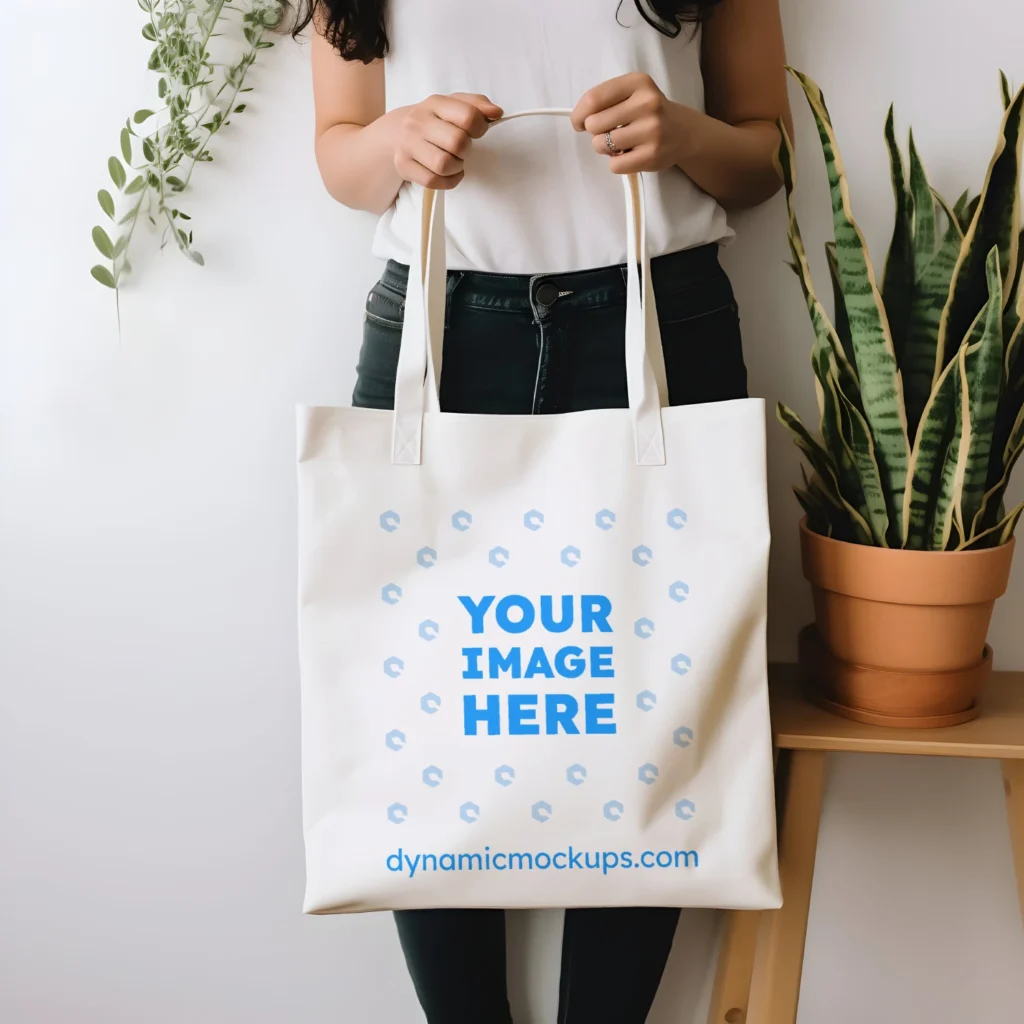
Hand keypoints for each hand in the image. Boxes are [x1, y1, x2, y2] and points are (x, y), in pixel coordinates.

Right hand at [394, 93, 503, 189]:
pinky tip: (449, 174)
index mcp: (434, 103)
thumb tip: (497, 113)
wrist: (398, 133)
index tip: (477, 132)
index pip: (468, 116)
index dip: (480, 128)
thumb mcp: (454, 106)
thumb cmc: (435, 121)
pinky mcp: (403, 165)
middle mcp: (417, 121)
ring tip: (455, 161)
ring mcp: (408, 144)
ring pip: (444, 165)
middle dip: (466, 150)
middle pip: (457, 143)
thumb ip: (478, 105)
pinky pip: (433, 181)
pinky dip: (448, 181)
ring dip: (457, 167)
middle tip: (462, 149)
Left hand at [571, 73, 693, 173]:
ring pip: (601, 145)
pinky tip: (629, 154)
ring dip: (604, 148)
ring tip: (619, 143)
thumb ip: (605, 100)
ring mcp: (651, 131)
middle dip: (594, 131)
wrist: (684, 132)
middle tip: (609, 131)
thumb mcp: (632, 93)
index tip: (578, 122)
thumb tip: (578, 120)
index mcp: (638, 83)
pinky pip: (614, 165)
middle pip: (594, 124)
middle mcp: (647, 103)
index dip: (578, 114)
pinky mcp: (651, 156)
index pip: (593, 98)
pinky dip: (616, 163)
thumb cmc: (649, 112)